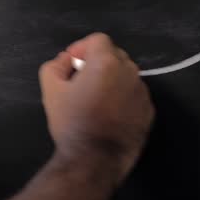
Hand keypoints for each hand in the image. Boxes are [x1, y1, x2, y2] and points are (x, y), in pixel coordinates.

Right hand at [39, 33, 154, 182]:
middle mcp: (129, 72)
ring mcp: (142, 92)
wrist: (94, 160)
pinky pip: (135, 95)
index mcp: (106, 62)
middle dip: (98, 63)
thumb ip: (55, 65)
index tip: (72, 64)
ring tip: (97, 101)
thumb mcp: (51, 90)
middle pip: (115, 55)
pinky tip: (110, 115)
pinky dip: (124, 98)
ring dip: (112, 80)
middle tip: (82, 82)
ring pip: (126, 75)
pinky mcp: (149, 111)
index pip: (98, 40)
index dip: (83, 47)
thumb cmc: (71, 122)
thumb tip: (66, 60)